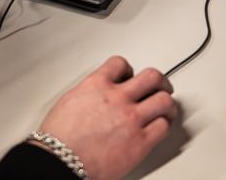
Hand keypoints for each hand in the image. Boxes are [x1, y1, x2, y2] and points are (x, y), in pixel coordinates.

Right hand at [36, 56, 176, 179]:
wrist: (61, 161)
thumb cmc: (59, 138)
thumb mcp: (69, 101)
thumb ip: (90, 94)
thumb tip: (96, 96)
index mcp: (96, 85)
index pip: (120, 64)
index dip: (128, 69)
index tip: (130, 75)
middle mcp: (117, 98)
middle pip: (151, 77)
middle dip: (159, 81)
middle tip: (160, 86)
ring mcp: (131, 119)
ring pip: (164, 101)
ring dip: (166, 104)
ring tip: (165, 108)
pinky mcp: (141, 142)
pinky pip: (163, 127)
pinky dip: (164, 125)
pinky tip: (159, 127)